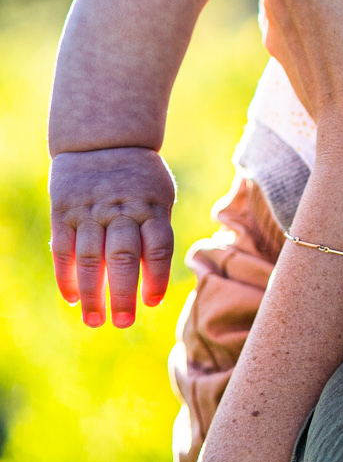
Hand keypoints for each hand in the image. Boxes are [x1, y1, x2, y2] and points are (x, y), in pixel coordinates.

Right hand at [50, 146, 176, 327]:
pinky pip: (64, 249)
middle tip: (123, 323)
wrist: (101, 138)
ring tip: (94, 320)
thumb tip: (154, 276)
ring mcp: (89, 211)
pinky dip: (66, 275)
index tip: (152, 303)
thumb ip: (157, 231)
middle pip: (123, 257)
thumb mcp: (159, 194)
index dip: (156, 277)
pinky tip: (71, 298)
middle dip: (123, 294)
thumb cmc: (139, 177)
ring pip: (90, 258)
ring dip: (91, 293)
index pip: (157, 247)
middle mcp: (120, 210)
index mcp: (150, 206)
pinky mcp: (64, 212)